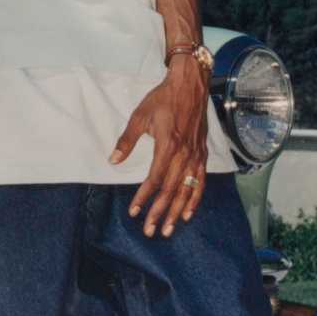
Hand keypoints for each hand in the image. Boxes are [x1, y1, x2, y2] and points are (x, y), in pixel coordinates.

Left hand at [110, 60, 212, 235]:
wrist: (189, 84)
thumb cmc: (163, 99)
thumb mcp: (139, 116)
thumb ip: (127, 140)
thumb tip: (114, 160)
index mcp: (168, 145)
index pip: (155, 179)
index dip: (144, 197)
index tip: (134, 211)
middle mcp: (184, 154)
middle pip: (171, 190)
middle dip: (160, 213)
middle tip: (150, 231)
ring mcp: (195, 155)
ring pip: (187, 190)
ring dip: (177, 212)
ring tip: (169, 229)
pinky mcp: (202, 153)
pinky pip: (200, 181)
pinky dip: (195, 198)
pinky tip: (189, 212)